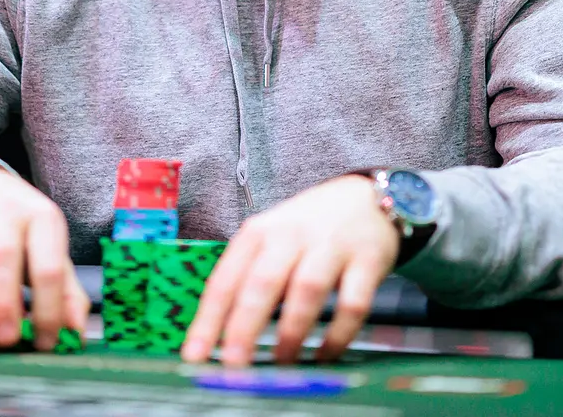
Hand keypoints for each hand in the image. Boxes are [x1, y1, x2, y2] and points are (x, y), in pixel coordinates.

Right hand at [0, 161, 89, 351]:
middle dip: (3, 304)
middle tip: (6, 341)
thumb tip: (75, 334)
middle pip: (2, 258)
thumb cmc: (18, 226)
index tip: (45, 342)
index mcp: (42, 217)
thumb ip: (66, 290)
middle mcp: (5, 212)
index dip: (49, 309)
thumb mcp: (49, 247)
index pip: (49, 266)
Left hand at [181, 174, 397, 365]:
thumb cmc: (309, 228)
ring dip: (292, 332)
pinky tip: (326, 354)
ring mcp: (331, 245)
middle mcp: (291, 235)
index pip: (226, 279)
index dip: (208, 320)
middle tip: (233, 365)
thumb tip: (219, 334)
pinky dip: (338, 335)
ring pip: (306, 290)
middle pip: (262, 283)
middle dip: (244, 327)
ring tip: (282, 363)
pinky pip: (352, 303)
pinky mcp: (367, 260)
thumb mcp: (271, 238)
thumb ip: (249, 277)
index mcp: (259, 232)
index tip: (195, 355)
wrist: (368, 197)